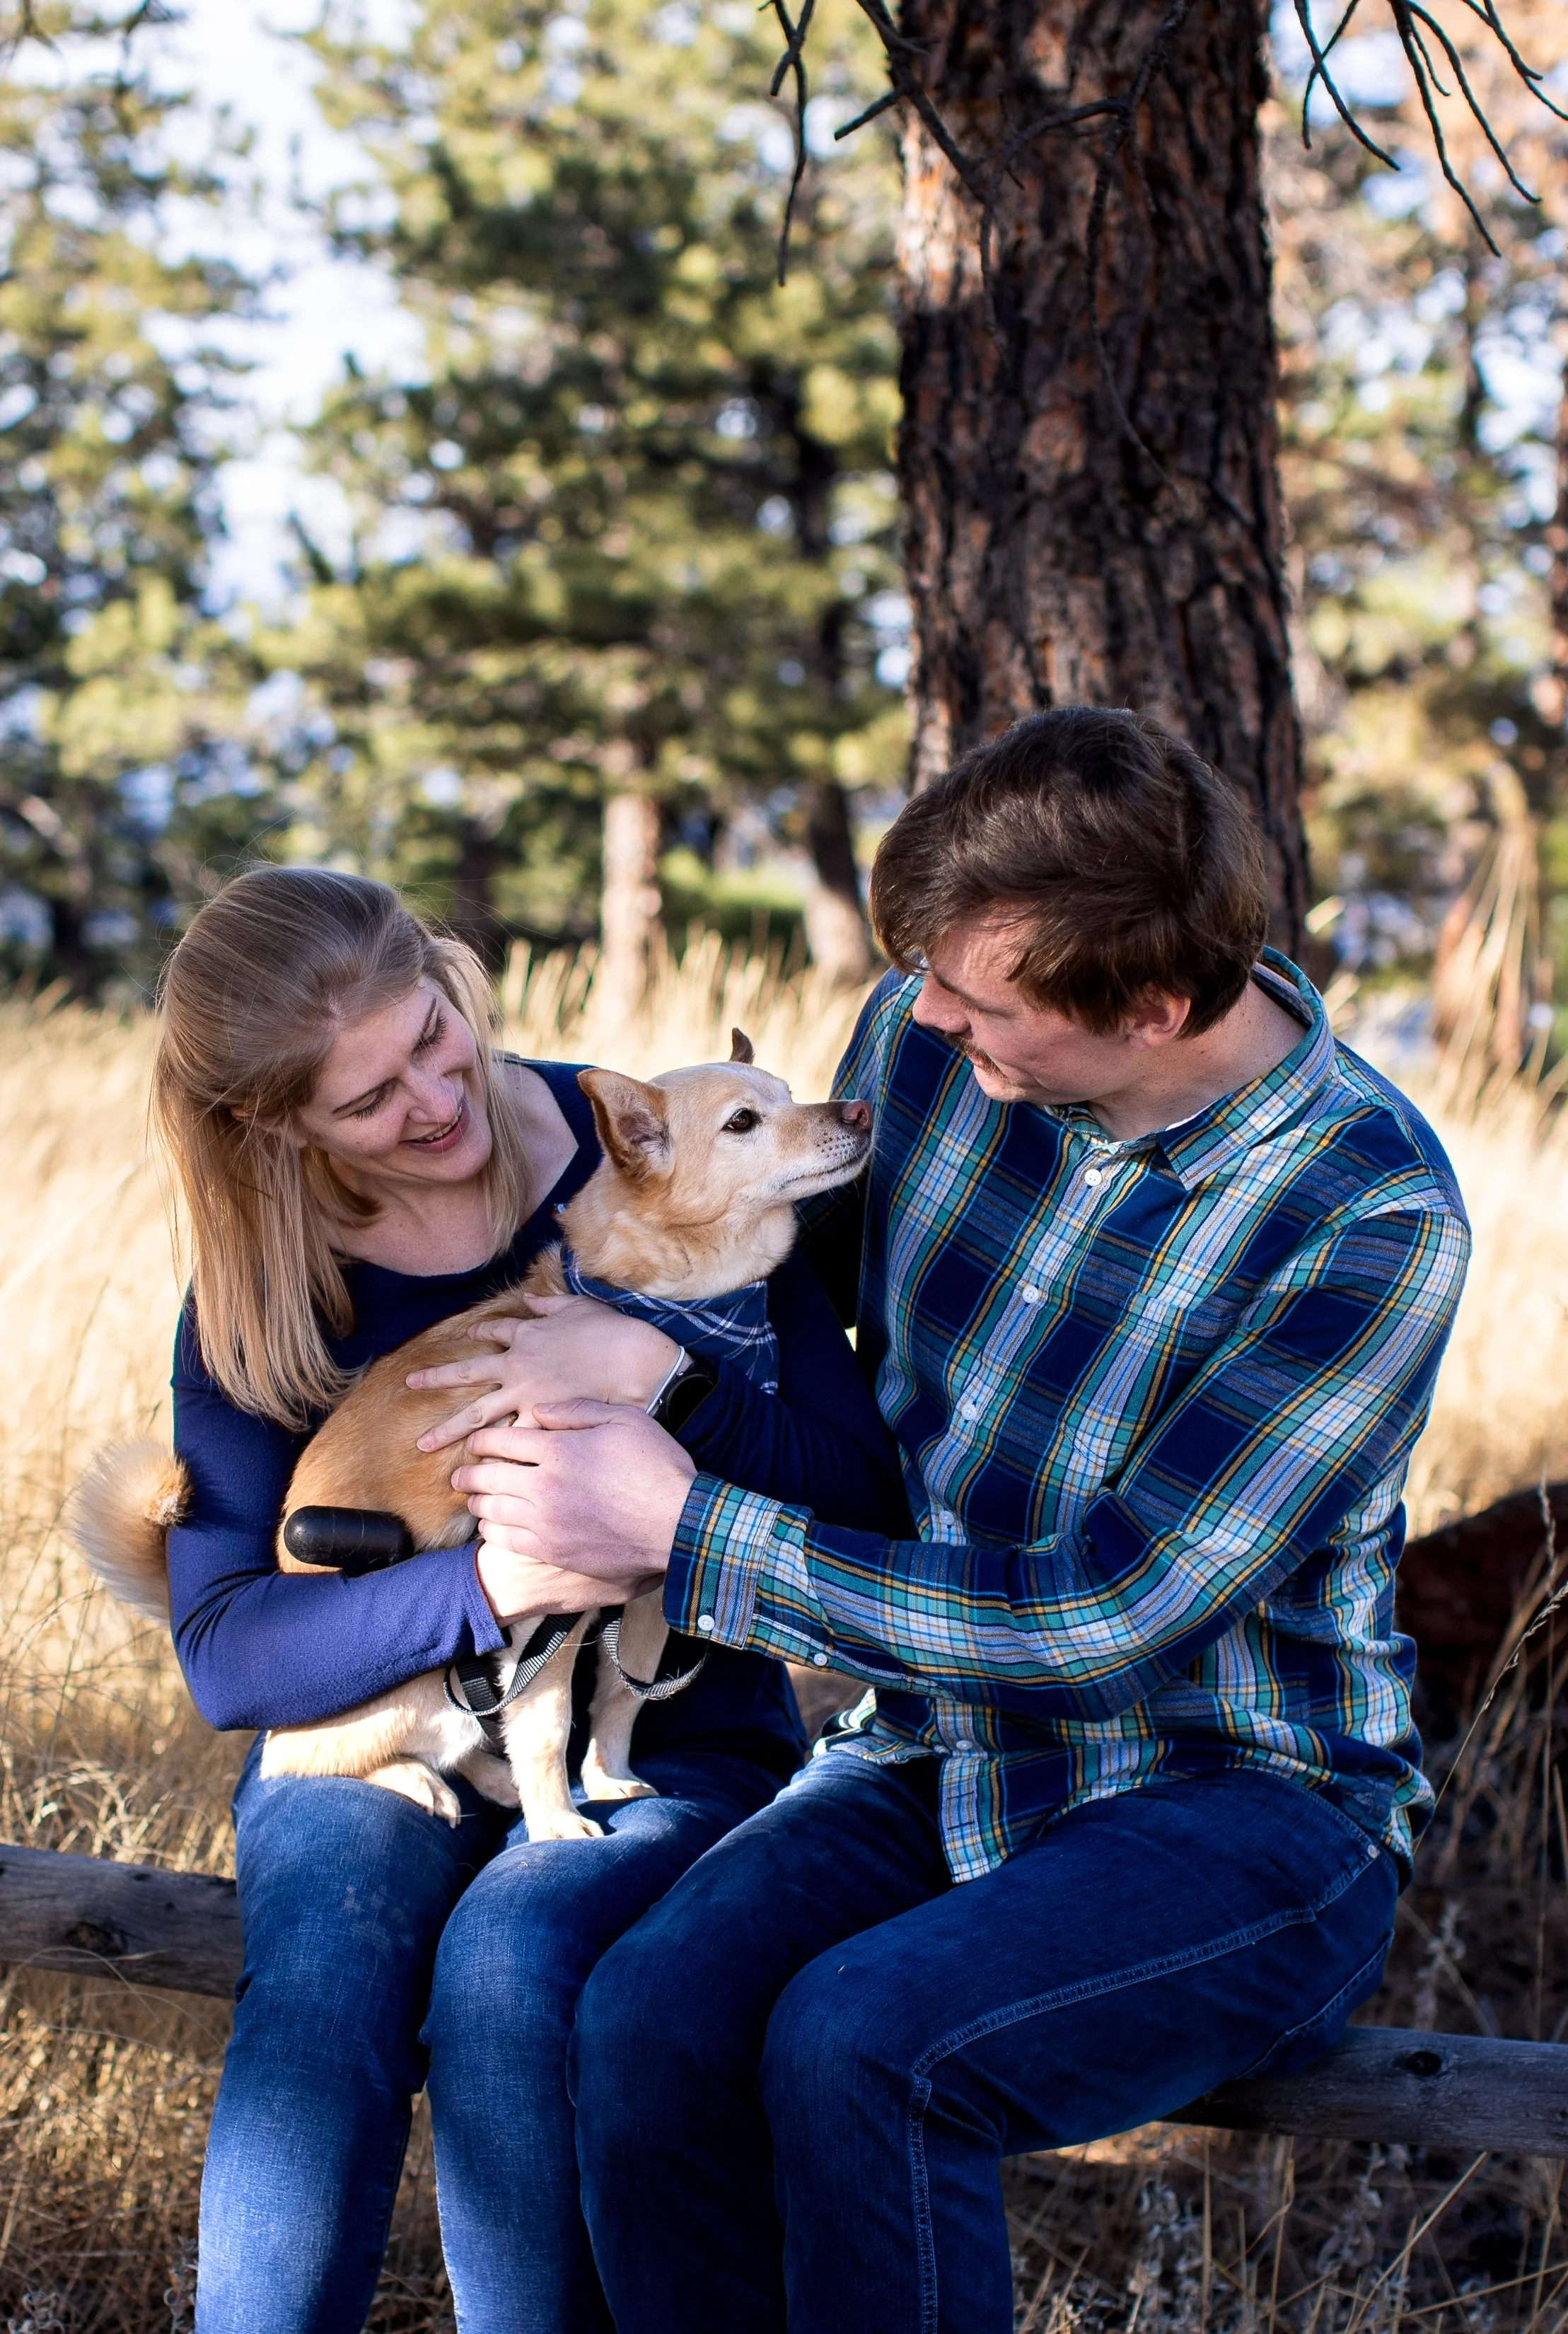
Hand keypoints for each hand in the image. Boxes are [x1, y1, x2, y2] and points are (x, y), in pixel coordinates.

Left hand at [410, 1293, 680, 1452]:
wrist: (633, 1362)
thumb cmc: (612, 1332)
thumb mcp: (578, 1306)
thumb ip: (550, 1304)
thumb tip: (529, 1298)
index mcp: (527, 1336)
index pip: (494, 1335)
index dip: (479, 1336)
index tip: (467, 1339)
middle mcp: (518, 1367)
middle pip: (468, 1375)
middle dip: (437, 1379)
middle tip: (410, 1383)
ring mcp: (526, 1397)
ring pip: (476, 1415)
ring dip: (447, 1430)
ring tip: (422, 1443)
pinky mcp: (541, 1423)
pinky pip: (510, 1442)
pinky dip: (493, 1457)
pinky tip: (475, 1471)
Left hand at [451, 1400, 696, 1615]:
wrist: (677, 1524)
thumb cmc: (656, 1467)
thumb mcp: (624, 1419)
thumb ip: (576, 1410)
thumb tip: (538, 1410)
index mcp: (558, 1449)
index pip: (500, 1440)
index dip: (480, 1440)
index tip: (473, 1442)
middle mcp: (543, 1485)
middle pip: (487, 1476)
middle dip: (468, 1473)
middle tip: (460, 1474)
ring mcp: (546, 1521)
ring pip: (491, 1511)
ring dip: (476, 1503)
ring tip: (472, 1500)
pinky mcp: (553, 1550)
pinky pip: (507, 1540)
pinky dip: (493, 1532)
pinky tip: (492, 1528)